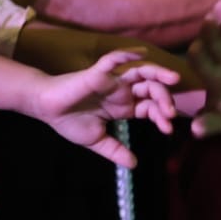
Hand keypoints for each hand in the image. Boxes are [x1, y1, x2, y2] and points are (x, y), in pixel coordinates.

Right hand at [30, 49, 182, 167]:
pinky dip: (127, 54)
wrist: (47, 110)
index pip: (150, 108)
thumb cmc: (68, 122)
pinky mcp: (98, 73)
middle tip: (171, 113)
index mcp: (124, 106)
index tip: (168, 130)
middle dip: (165, 99)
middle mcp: (122, 92)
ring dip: (158, 74)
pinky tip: (141, 53)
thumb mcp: (96, 140)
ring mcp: (111, 81)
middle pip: (151, 89)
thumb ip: (115, 151)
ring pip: (140, 72)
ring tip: (173, 80)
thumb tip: (134, 165)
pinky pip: (113, 60)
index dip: (161, 117)